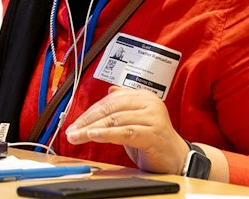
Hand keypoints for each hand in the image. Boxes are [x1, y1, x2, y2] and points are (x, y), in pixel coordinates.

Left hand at [62, 88, 189, 174]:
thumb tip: (110, 90)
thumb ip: (124, 105)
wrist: (177, 159)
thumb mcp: (136, 119)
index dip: (90, 111)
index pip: (110, 100)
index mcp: (143, 96)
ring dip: (92, 129)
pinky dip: (107, 134)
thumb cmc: (154, 140)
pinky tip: (93, 136)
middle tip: (71, 131)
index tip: (74, 123)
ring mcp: (153, 117)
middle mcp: (149, 103)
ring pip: (115, 120)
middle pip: (110, 108)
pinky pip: (125, 132)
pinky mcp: (154, 133)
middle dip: (87, 120)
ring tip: (77, 136)